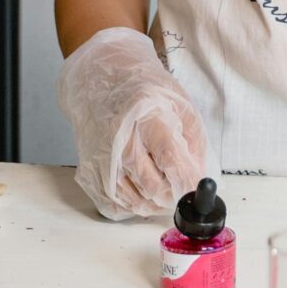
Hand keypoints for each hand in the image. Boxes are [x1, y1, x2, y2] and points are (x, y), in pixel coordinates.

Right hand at [58, 26, 212, 221]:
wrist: (99, 80)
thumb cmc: (144, 91)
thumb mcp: (179, 102)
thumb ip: (193, 139)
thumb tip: (197, 174)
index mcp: (146, 116)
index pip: (168, 156)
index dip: (185, 179)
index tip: (195, 189)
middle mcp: (120, 140)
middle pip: (151, 184)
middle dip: (172, 193)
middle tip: (179, 188)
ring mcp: (101, 158)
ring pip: (132, 200)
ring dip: (153, 204)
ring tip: (163, 191)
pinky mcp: (88, 171)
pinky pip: (112, 205)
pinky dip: (130, 207)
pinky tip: (140, 194)